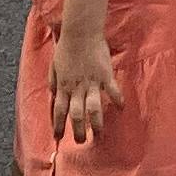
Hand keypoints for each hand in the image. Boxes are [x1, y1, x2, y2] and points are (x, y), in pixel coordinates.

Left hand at [48, 26, 123, 143]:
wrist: (81, 33)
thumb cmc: (66, 48)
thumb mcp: (54, 66)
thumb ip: (54, 82)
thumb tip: (53, 94)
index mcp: (63, 86)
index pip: (59, 111)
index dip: (58, 125)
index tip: (58, 137)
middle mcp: (76, 88)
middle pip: (76, 115)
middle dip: (78, 130)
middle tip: (81, 141)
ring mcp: (92, 83)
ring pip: (93, 108)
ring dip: (96, 123)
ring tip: (99, 134)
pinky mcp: (105, 75)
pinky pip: (112, 90)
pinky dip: (117, 100)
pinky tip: (121, 108)